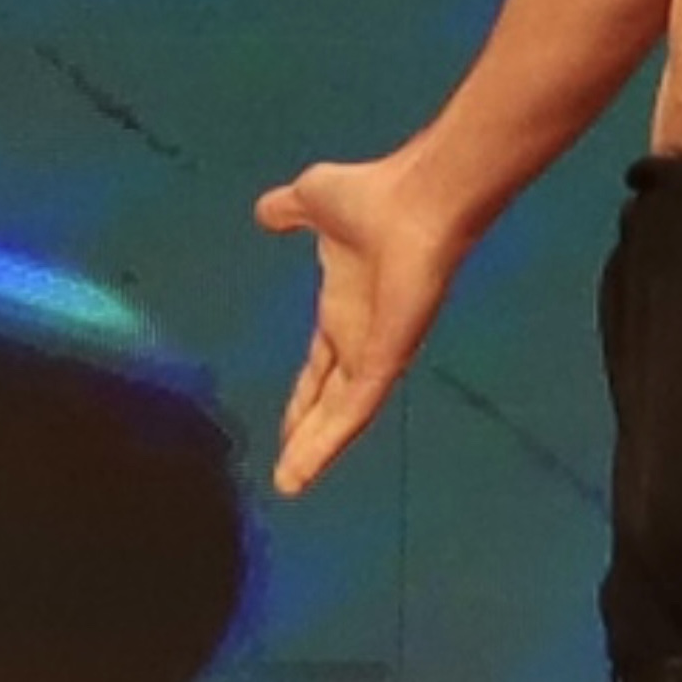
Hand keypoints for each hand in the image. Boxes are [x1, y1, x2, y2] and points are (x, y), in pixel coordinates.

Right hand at [253, 150, 467, 495]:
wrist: (415, 196)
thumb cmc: (372, 196)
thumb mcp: (312, 200)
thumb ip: (289, 212)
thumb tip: (266, 211)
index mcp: (344, 307)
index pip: (321, 366)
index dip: (303, 398)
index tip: (286, 427)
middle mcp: (362, 336)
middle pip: (330, 400)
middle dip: (308, 435)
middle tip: (287, 474)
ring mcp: (377, 351)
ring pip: (342, 416)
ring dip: (315, 451)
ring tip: (290, 485)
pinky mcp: (388, 359)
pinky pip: (356, 409)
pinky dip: (329, 441)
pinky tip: (305, 470)